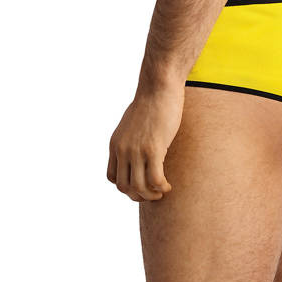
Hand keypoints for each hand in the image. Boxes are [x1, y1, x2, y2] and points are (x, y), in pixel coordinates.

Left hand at [106, 81, 183, 201]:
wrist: (159, 86)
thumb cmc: (150, 102)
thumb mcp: (131, 123)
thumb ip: (130, 138)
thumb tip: (137, 147)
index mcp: (115, 144)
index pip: (113, 177)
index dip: (127, 186)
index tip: (141, 184)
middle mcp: (122, 149)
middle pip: (124, 187)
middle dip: (139, 195)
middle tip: (153, 192)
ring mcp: (136, 150)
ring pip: (139, 187)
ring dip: (151, 195)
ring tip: (162, 190)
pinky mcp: (153, 148)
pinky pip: (155, 180)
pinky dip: (161, 187)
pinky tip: (168, 184)